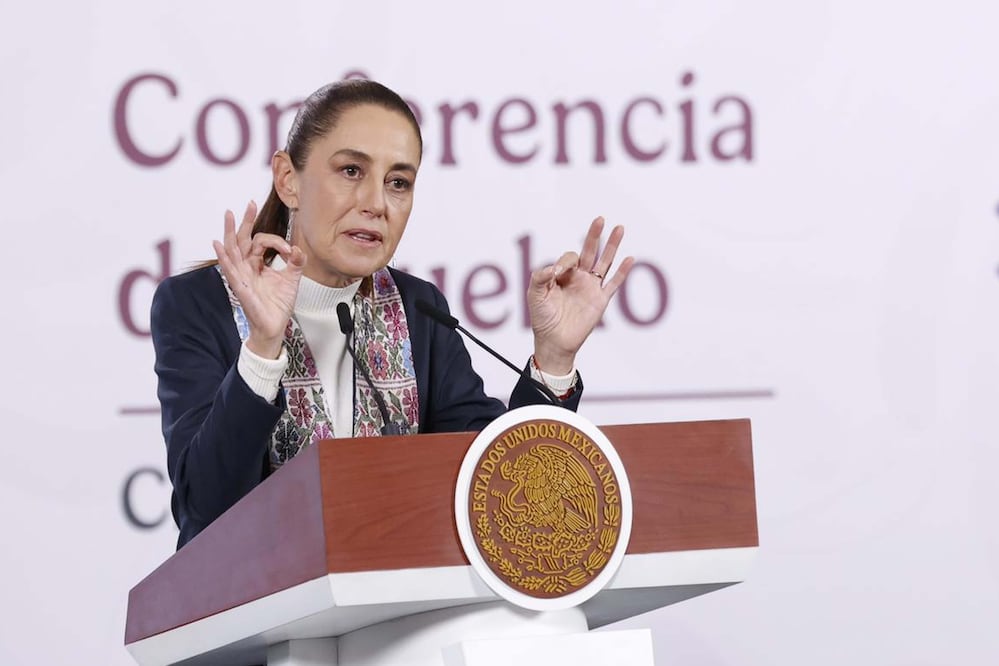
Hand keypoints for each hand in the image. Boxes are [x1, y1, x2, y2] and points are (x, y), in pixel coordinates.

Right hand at [212, 201, 306, 358]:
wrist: (275, 326)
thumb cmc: (278, 304)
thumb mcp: (291, 279)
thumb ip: (295, 263)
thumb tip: (298, 248)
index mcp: (256, 264)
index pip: (261, 242)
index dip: (276, 242)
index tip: (289, 250)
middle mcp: (246, 268)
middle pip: (241, 240)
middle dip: (244, 221)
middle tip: (248, 204)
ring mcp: (241, 277)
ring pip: (233, 251)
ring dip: (230, 232)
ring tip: (228, 215)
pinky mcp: (241, 288)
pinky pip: (230, 271)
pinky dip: (225, 258)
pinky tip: (219, 245)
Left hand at [527, 217, 633, 374]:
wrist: (554, 341)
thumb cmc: (542, 318)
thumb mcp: (535, 295)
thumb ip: (540, 277)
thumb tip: (554, 268)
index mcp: (563, 274)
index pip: (570, 258)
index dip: (566, 261)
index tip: (558, 273)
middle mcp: (579, 278)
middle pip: (590, 251)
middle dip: (594, 235)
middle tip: (600, 219)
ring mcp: (591, 288)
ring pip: (605, 262)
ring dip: (612, 246)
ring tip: (619, 228)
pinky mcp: (600, 300)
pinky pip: (614, 283)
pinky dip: (622, 272)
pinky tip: (630, 258)